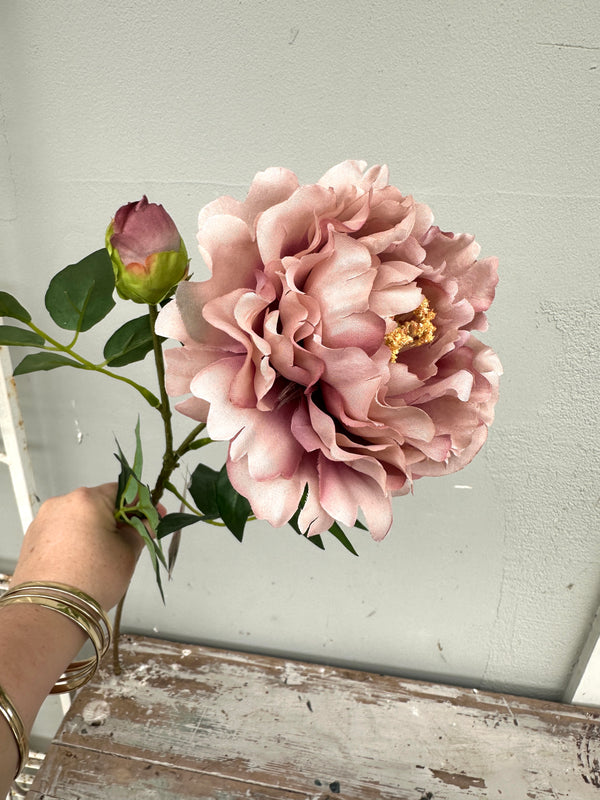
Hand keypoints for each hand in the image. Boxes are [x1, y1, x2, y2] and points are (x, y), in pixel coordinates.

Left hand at [11, 483, 143, 610]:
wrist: (50, 612)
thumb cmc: (91, 581)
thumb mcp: (128, 553)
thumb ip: (140, 530)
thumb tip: (144, 522)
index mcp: (87, 499)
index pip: (123, 491)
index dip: (142, 505)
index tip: (153, 517)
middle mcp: (61, 503)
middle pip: (99, 503)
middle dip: (118, 519)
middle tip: (133, 540)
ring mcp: (44, 521)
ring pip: (80, 518)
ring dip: (96, 530)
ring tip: (106, 556)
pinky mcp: (33, 539)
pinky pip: (63, 532)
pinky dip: (76, 541)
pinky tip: (85, 562)